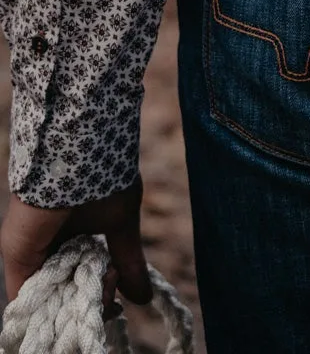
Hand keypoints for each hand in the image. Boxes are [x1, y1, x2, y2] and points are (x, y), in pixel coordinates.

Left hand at [1, 176, 150, 313]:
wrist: (82, 151)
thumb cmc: (103, 177)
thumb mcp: (120, 224)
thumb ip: (128, 260)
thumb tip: (144, 298)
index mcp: (69, 238)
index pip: (78, 281)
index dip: (96, 296)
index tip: (117, 301)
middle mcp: (48, 247)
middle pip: (65, 293)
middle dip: (90, 300)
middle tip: (112, 285)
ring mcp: (31, 252)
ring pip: (51, 297)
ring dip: (79, 301)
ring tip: (104, 284)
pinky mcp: (18, 255)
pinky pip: (30, 296)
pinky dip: (55, 303)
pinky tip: (82, 292)